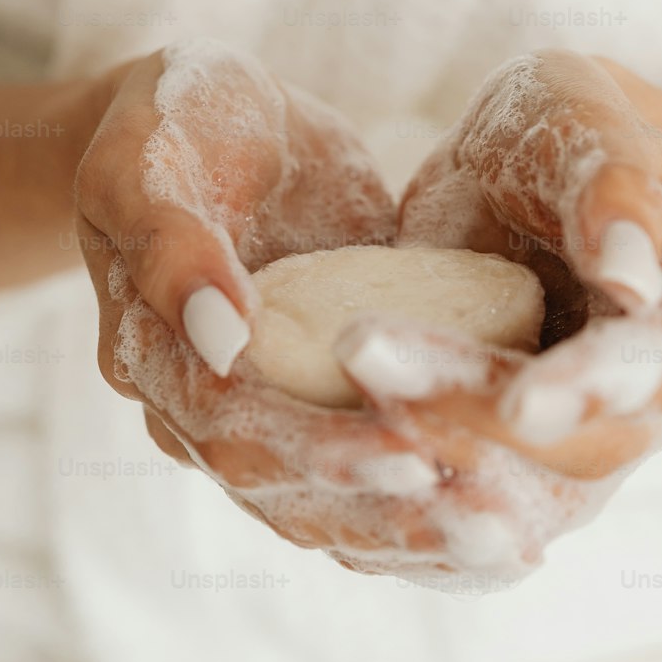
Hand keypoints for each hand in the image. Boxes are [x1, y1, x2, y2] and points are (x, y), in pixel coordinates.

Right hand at [77, 40, 584, 589]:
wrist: (209, 123)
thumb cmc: (170, 120)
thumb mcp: (150, 162)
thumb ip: (174, 246)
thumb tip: (221, 338)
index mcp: (153, 356)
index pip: (232, 429)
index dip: (320, 450)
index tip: (416, 458)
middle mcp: (201, 407)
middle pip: (288, 489)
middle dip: (390, 513)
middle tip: (496, 529)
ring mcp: (264, 409)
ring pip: (328, 502)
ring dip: (415, 529)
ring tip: (511, 541)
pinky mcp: (322, 396)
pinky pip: (365, 466)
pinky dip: (423, 501)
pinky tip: (501, 521)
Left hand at [365, 50, 661, 484]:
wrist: (528, 171)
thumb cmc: (566, 125)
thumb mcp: (587, 119)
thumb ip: (613, 189)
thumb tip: (633, 282)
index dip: (596, 387)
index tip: (522, 398)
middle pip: (592, 447)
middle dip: (482, 418)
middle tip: (368, 361)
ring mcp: (596, 432)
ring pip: (533, 494)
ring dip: (438, 467)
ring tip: (346, 423)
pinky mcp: (523, 450)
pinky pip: (482, 502)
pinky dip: (420, 505)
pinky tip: (347, 477)